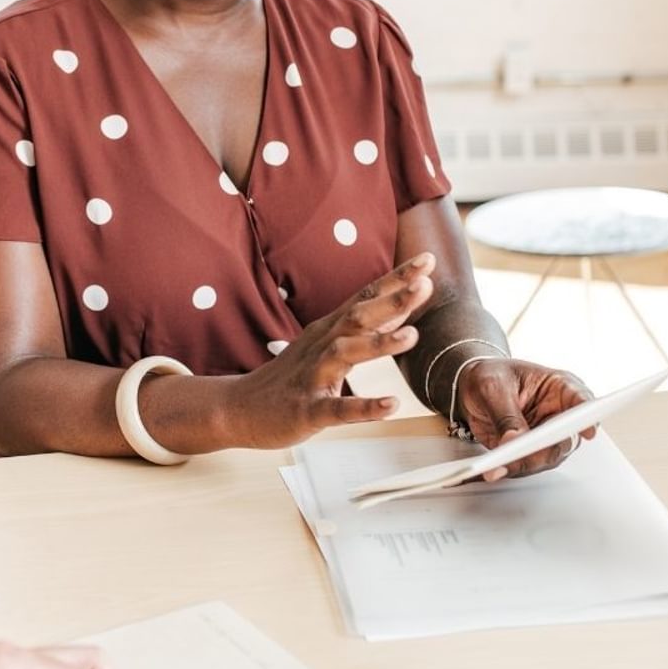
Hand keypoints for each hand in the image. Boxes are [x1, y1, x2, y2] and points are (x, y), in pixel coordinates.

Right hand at [226, 253, 435, 448]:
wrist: (240, 407)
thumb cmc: (291, 376)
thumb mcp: (328, 345)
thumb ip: (367, 328)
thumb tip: (405, 308)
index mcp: (330, 329)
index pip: (366, 297)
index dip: (396, 278)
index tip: (427, 259)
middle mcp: (322, 346)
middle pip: (358, 316)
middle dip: (391, 300)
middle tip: (424, 284)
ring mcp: (313, 377)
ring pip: (345, 354)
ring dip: (378, 344)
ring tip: (413, 336)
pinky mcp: (306, 409)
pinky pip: (337, 409)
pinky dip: (364, 407)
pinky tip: (390, 405)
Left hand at [453, 359, 594, 479]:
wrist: (470, 386)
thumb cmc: (489, 375)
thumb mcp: (493, 387)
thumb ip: (506, 415)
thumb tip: (514, 441)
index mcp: (560, 387)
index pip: (582, 401)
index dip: (588, 418)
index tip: (588, 431)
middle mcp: (559, 414)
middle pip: (566, 438)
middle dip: (546, 450)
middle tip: (524, 453)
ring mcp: (546, 436)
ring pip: (547, 457)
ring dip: (525, 464)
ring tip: (501, 466)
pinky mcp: (529, 452)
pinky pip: (527, 465)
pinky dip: (512, 468)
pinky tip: (496, 468)